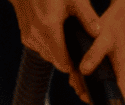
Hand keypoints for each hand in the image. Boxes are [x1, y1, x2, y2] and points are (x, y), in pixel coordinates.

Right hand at [7, 0, 124, 104]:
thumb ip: (87, 17)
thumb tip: (99, 33)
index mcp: (49, 29)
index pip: (63, 63)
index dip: (75, 67)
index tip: (85, 65)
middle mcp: (36, 36)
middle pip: (57, 62)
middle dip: (68, 60)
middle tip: (81, 54)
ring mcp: (29, 38)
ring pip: (48, 57)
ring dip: (59, 54)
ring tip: (70, 44)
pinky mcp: (25, 37)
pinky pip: (41, 50)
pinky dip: (50, 47)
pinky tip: (58, 37)